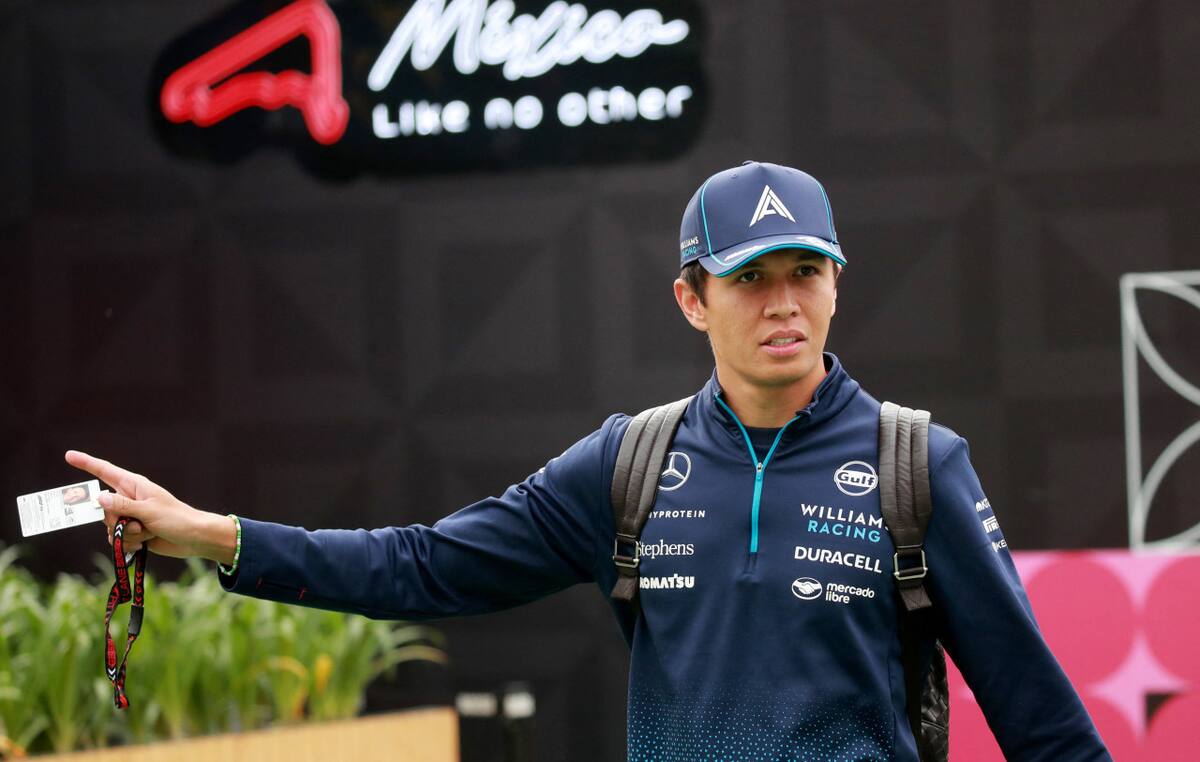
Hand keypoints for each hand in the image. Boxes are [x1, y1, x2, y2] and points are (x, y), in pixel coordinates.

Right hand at [64, 450, 205, 558]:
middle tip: (139, 524)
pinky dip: (129, 544)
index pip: (105, 471)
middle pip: (104, 508)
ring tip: (147, 532)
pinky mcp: (132, 532)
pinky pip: (117, 539)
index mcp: (134, 485)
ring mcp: (130, 516)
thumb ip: (123, 505)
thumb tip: (99, 497)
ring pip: (109, 526)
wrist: (193, 539)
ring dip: (126, 534)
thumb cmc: (177, 519)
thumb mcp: (149, 511)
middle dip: (117, 520)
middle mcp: (129, 499)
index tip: (68, 455)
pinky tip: (145, 543)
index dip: (86, 463)